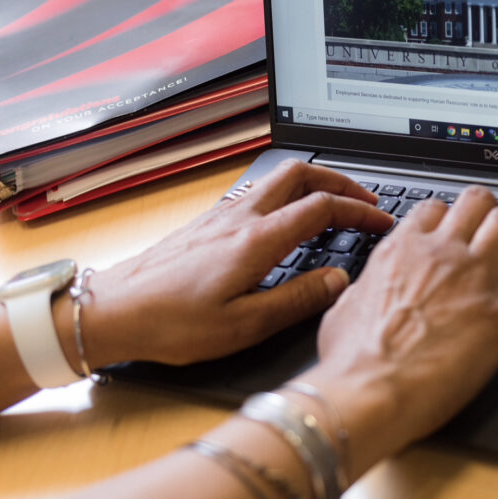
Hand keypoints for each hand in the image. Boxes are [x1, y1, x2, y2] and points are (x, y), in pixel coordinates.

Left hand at [61, 159, 392, 369]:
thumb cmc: (173, 322)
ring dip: (315, 183)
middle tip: (365, 201)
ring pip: (279, 177)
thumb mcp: (244, 324)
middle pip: (302, 174)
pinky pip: (259, 191)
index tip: (382, 222)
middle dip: (341, 182)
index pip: (322, 208)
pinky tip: (289, 217)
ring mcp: (223, 213)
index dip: (360, 211)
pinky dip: (289, 193)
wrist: (115, 309)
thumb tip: (338, 280)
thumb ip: (298, 299)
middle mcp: (241, 216)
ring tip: (335, 204)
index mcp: (257, 240)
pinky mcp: (210, 220)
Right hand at [306, 186, 497, 476]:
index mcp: (402, 250)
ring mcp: (475, 280)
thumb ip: (362, 288)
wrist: (366, 390)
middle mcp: (442, 253)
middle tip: (497, 233)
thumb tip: (360, 288)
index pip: (434, 210)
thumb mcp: (343, 309)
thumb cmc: (350, 357)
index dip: (449, 218)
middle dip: (489, 212)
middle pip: (477, 202)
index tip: (455, 230)